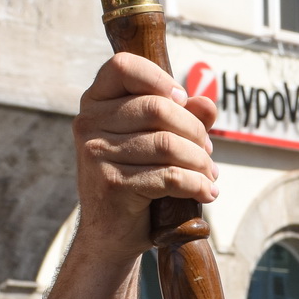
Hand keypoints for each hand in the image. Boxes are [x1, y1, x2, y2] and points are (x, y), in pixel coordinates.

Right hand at [72, 53, 219, 260]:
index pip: (123, 66)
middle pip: (157, 108)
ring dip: (200, 162)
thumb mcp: (157, 142)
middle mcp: (88, 123)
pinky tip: (206, 192)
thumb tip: (207, 103)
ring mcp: (96, 154)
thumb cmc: (137, 179)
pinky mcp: (112, 184)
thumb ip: (182, 117)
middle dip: (195, 130)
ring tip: (209, 174)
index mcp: (95, 102)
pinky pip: (169, 176)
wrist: (111, 232)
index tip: (183, 99)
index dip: (159, 78)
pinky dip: (197, 184)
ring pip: (168, 144)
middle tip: (207, 152)